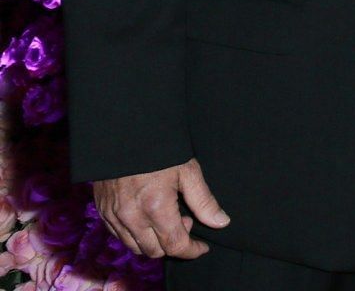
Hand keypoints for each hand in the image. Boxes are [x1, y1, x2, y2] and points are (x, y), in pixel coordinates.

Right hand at [94, 158, 228, 259]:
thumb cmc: (159, 149)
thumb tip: (220, 222)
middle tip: (185, 219)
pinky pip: (120, 236)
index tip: (203, 247)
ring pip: (136, 247)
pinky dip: (136, 235)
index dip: (192, 250)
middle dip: (173, 243)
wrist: (124, 134)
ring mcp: (114, 216)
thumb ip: (204, 200)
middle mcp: (131, 217)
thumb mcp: (188, 170)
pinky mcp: (103, 212)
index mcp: (155, 207)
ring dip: (154, 241)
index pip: (175, 245)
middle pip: (155, 251)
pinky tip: (148, 216)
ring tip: (167, 216)